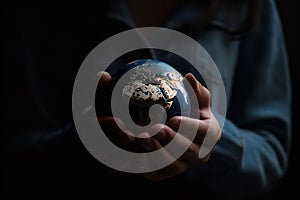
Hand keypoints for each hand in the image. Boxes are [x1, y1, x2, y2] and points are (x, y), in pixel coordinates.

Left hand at [97, 71, 220, 179]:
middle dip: (170, 141)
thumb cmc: (193, 114)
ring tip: (138, 138)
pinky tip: (127, 152)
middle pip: (185, 151)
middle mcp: (198, 155)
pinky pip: (151, 170)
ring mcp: (181, 166)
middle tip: (154, 129)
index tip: (174, 120)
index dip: (190, 128)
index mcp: (210, 136)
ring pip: (168, 164)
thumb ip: (196, 90)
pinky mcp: (163, 173)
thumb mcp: (199, 101)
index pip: (204, 133)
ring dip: (153, 152)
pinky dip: (139, 163)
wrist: (186, 138)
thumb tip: (189, 77)